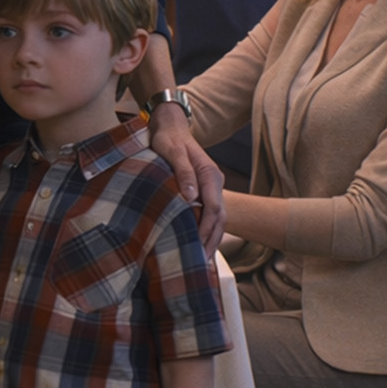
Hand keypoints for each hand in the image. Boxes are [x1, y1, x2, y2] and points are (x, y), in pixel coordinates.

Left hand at [147, 106, 224, 254]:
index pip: (213, 207)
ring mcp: (210, 186)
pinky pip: (209, 213)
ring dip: (211, 237)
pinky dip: (207, 229)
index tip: (198, 245)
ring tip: (203, 259)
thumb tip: (192, 196)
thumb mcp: (171, 152)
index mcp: (210, 174)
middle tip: (202, 261)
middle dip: (212, 239)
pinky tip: (200, 242)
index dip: (206, 228)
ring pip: (217, 217)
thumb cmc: (168, 139)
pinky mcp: (203, 189)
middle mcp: (214, 181)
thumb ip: (183, 172)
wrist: (169, 126)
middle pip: (219, 216)